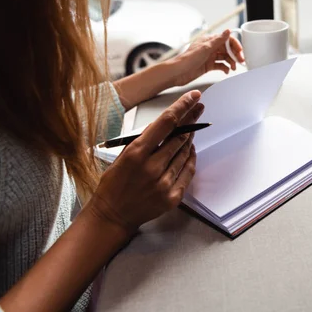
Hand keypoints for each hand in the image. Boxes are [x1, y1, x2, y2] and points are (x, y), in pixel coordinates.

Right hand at [87, 90, 203, 233]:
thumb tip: (166, 125)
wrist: (112, 216)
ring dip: (190, 139)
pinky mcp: (172, 197)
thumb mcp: (123, 156)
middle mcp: (152, 167)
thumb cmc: (114, 183)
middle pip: (180, 137)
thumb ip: (144, 142)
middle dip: (192, 120)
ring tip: (192, 129)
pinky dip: (191, 158)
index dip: (182, 107)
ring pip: (186, 153)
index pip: (166, 123)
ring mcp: (164, 183)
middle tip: (199, 108)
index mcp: (136, 153)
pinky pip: (188, 171)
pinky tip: (190, 150)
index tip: (194, 96)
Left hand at [167, 30, 244, 87]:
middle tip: (241, 61)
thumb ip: (218, 40)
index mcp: (209, 40)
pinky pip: (220, 65)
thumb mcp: (205, 48)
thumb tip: (228, 31)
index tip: (241, 52)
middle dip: (235, 55)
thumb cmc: (188, 59)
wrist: (178, 73)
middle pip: (227, 49)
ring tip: (234, 68)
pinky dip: (225, 68)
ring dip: (231, 62)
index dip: (235, 45)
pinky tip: (226, 71)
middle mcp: (210, 48)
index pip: (226, 40)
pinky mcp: (208, 66)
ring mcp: (209, 57)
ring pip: (225, 58)